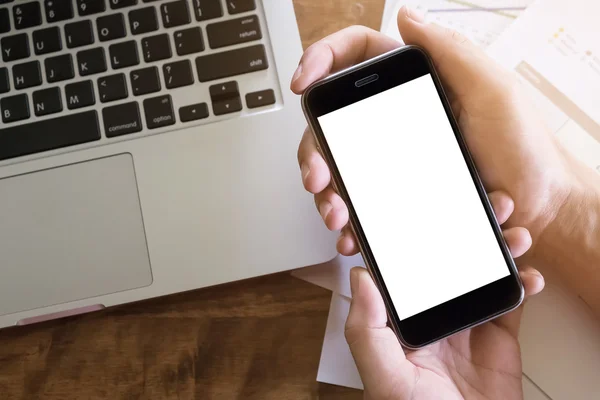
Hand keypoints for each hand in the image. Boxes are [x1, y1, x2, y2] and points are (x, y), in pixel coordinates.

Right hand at [293, 7, 573, 257]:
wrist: (540, 207)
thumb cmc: (525, 150)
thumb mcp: (493, 90)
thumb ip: (450, 52)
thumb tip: (406, 17)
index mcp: (416, 84)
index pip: (358, 56)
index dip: (323, 60)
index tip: (304, 81)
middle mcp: (397, 118)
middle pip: (334, 120)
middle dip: (314, 148)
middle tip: (318, 174)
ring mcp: (395, 156)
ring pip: (340, 165)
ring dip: (328, 190)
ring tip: (337, 212)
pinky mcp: (398, 191)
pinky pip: (360, 200)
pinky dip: (349, 217)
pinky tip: (351, 230)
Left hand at [345, 198, 543, 398]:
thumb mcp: (383, 373)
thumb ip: (367, 328)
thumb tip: (359, 276)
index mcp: (400, 315)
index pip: (404, 263)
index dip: (416, 230)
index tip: (428, 203)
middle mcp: (432, 310)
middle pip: (449, 257)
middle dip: (467, 227)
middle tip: (483, 204)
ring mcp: (466, 320)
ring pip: (482, 270)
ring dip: (500, 247)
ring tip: (513, 232)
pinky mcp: (498, 334)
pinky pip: (512, 299)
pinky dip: (525, 281)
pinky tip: (529, 274)